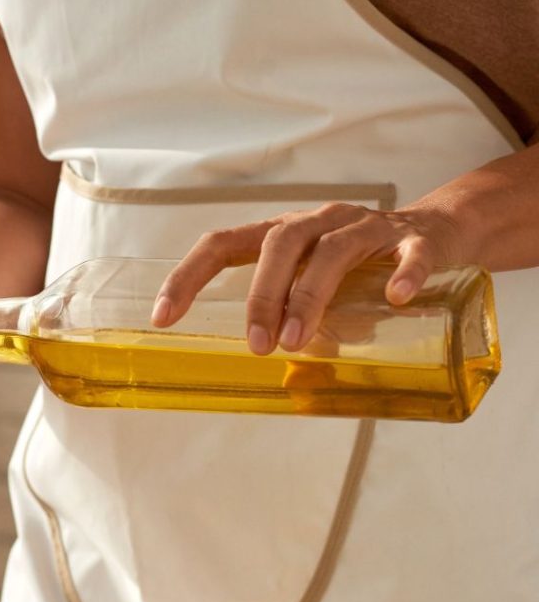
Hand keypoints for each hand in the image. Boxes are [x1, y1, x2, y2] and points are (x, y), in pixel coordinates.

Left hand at [150, 201, 463, 353]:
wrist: (440, 232)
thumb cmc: (358, 269)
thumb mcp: (314, 290)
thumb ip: (289, 321)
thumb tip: (272, 379)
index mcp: (282, 235)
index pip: (222, 244)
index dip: (187, 277)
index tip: (161, 318)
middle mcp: (319, 223)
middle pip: (279, 244)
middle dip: (261, 296)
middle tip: (256, 346)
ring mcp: (368, 228)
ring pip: (332, 251)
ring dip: (309, 296)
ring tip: (295, 341)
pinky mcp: (417, 240)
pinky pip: (410, 253)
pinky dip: (404, 273)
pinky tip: (398, 298)